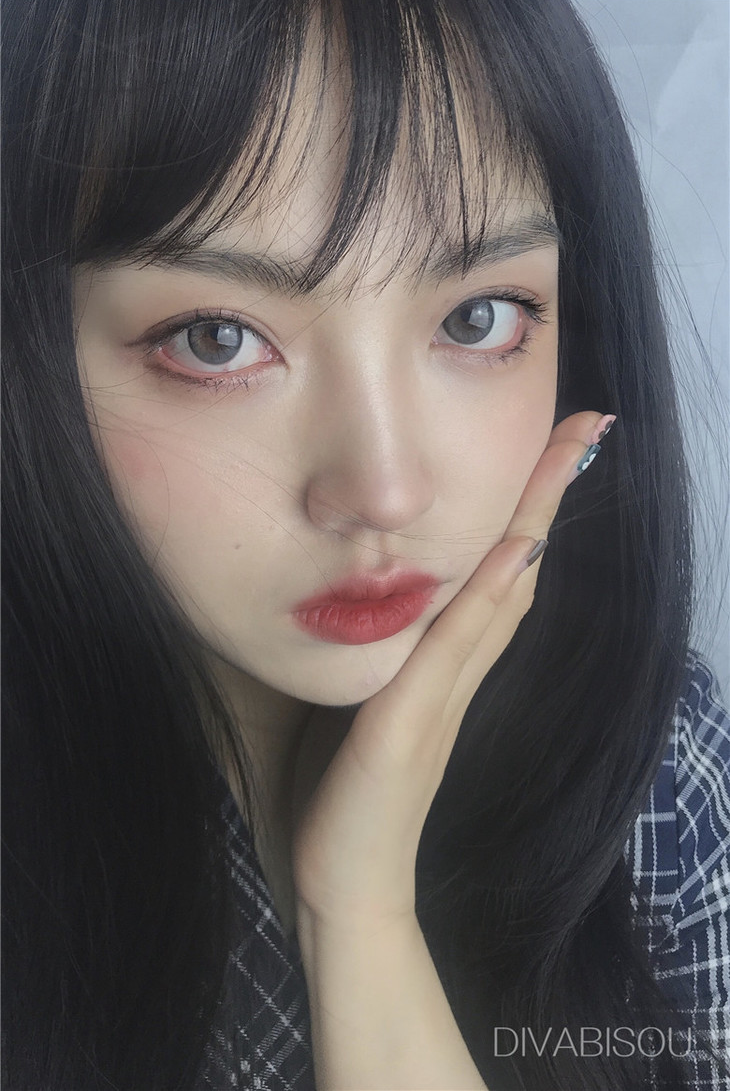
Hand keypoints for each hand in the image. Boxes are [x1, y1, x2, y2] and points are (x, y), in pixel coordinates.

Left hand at [291, 411, 607, 930]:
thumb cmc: (345, 797)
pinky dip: (487, 596)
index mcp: (445, 667)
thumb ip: (382, 657)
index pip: (497, 575)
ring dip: (532, 521)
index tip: (553, 450)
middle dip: (548, 494)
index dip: (527, 511)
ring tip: (568, 453)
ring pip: (500, 595)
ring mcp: (441, 699)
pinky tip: (513, 549)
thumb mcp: (362, 706)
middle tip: (585, 426)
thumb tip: (375, 598)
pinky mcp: (408, 728)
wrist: (344, 888)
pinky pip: (455, 650)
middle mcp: (457, 673)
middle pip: (515, 569)